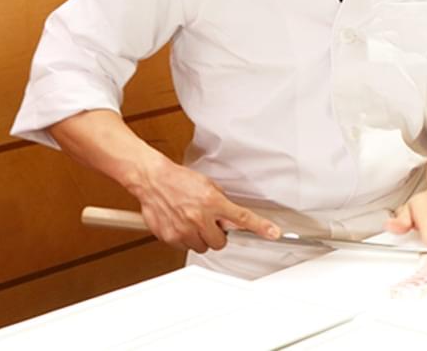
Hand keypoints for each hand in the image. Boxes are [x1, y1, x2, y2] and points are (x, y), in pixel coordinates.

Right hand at [130, 155, 280, 252]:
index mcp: (212, 202)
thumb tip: (232, 218)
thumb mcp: (207, 185)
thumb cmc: (179, 180)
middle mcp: (199, 217)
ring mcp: (184, 229)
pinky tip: (181, 223)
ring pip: (203, 247)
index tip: (273, 233)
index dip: (260, 227)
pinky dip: (186, 239)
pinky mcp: (171, 237)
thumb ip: (221, 202)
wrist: (153, 180)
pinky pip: (186, 247)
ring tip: (192, 221)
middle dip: (217, 234)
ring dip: (201, 237)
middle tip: (209, 222)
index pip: (241, 217)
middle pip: (220, 242)